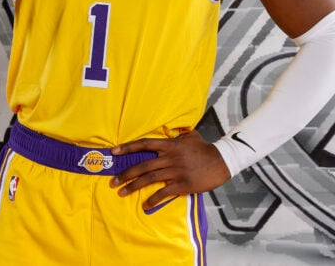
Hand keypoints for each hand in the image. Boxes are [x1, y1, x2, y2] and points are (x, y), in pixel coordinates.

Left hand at [109, 130, 230, 209]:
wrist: (221, 162)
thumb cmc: (205, 149)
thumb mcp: (191, 136)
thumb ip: (179, 133)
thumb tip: (173, 129)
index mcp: (170, 145)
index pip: (144, 144)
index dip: (128, 147)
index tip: (114, 152)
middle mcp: (170, 157)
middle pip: (143, 165)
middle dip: (126, 173)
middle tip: (113, 181)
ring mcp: (175, 171)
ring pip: (149, 178)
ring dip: (133, 186)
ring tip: (122, 192)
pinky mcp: (182, 184)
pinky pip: (164, 192)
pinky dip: (153, 199)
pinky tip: (145, 205)